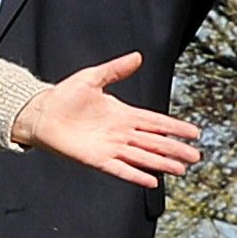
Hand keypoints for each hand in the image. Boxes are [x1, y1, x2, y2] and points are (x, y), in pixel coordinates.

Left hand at [11, 51, 201, 187]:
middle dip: (175, 149)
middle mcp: (121, 132)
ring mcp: (110, 147)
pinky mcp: (97, 159)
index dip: (175, 127)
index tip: (194, 132)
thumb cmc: (64, 96)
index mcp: (123, 114)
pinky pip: (120, 169)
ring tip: (181, 169)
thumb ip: (116, 69)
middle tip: (196, 156)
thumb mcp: (92, 78)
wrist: (41, 113)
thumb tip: (138, 56)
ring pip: (142, 157)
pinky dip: (136, 174)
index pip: (156, 121)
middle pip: (154, 142)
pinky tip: (151, 181)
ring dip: (161, 163)